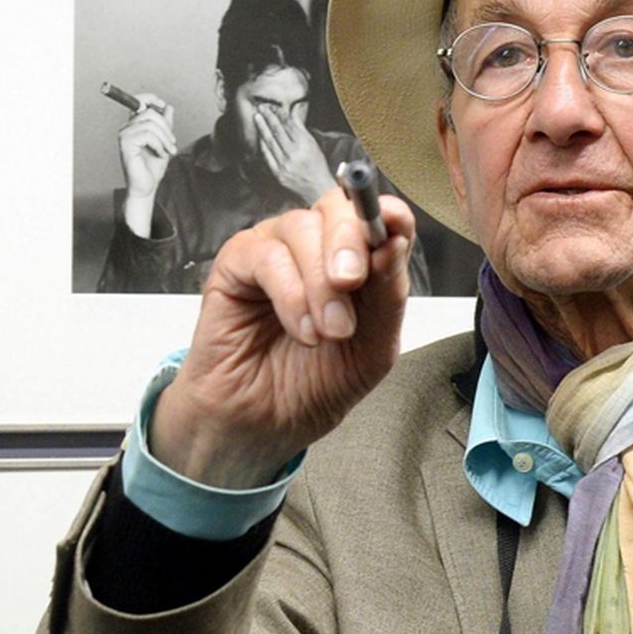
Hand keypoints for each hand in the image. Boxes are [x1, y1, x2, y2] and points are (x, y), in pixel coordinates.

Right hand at [117, 95, 176, 236]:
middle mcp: (127, 129)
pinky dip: (159, 144)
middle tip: (172, 144)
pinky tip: (160, 154)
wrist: (146, 187)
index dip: (150, 98)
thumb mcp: (164, 142)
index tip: (163, 105)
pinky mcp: (126, 144)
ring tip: (168, 151)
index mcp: (135, 126)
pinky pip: (148, 135)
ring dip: (165, 138)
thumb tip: (168, 107)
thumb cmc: (152, 168)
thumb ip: (165, 125)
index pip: (138, 102)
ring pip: (150, 124)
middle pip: (149, 113)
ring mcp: (125, 136)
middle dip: (166, 127)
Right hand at [150, 187, 416, 487]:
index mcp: (355, 261)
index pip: (376, 216)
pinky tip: (302, 331)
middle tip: (352, 283)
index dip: (387, 214)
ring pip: (302, 228)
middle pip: (337, 207)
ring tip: (329, 332)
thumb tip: (395, 241)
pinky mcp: (236, 264)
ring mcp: (275, 251)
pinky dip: (290, 294)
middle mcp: (315, 248)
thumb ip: (389, 296)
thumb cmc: (313, 386)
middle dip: (351, 242)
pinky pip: (267, 256)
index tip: (394, 230)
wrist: (263, 425)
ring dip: (320, 283)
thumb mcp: (373, 348)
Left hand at [253, 107, 336, 204]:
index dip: (279, 114)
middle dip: (269, 117)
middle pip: (277, 130)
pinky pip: (267, 155)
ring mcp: (284, 164)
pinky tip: (260, 136)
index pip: (288, 124)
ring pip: (270, 141)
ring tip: (257, 117)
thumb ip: (300, 128)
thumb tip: (292, 112)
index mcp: (304, 144)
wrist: (317, 189)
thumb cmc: (317, 166)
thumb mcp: (313, 144)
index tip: (272, 107)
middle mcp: (293, 153)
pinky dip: (263, 144)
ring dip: (262, 128)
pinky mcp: (278, 173)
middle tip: (261, 107)